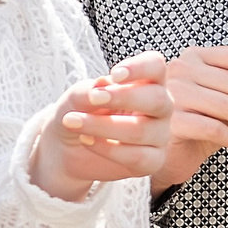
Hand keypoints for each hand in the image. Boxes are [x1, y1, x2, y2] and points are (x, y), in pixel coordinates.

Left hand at [31, 52, 173, 200]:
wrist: (67, 147)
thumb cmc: (78, 112)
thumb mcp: (75, 98)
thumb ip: (88, 91)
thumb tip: (104, 83)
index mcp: (147, 81)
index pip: (156, 66)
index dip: (140, 68)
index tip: (115, 74)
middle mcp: (160, 107)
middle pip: (157, 99)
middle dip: (123, 98)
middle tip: (93, 98)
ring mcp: (159, 134)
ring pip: (142, 130)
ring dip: (103, 126)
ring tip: (73, 122)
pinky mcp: (153, 161)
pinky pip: (139, 157)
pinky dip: (108, 149)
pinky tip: (87, 140)